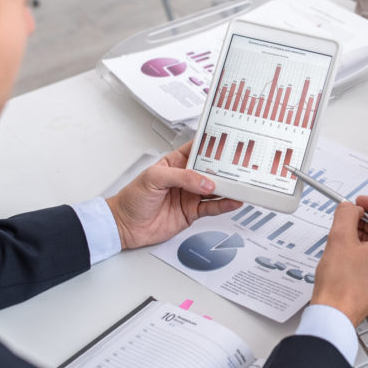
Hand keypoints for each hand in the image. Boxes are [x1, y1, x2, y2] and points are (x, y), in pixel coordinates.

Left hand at [105, 141, 241, 249]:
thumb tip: (204, 182)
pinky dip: (224, 205)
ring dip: (228, 187)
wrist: (125, 226)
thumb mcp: (154, 179)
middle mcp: (186, 178)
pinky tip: (233, 201)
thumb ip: (182, 177)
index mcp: (176, 162)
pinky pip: (212, 207)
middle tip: (240, 165)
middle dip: (226, 167)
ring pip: (215, 189)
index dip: (213, 144)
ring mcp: (190, 195)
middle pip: (211, 170)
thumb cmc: (132, 198)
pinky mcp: (193, 212)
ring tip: (241, 184)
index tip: (228, 141)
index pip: (198, 150)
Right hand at [311, 196, 367, 326]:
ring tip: (344, 230)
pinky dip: (363, 246)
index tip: (361, 202)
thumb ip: (346, 214)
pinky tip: (346, 247)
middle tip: (350, 214)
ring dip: (364, 232)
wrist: (334, 314)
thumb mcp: (340, 238)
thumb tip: (350, 207)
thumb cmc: (340, 286)